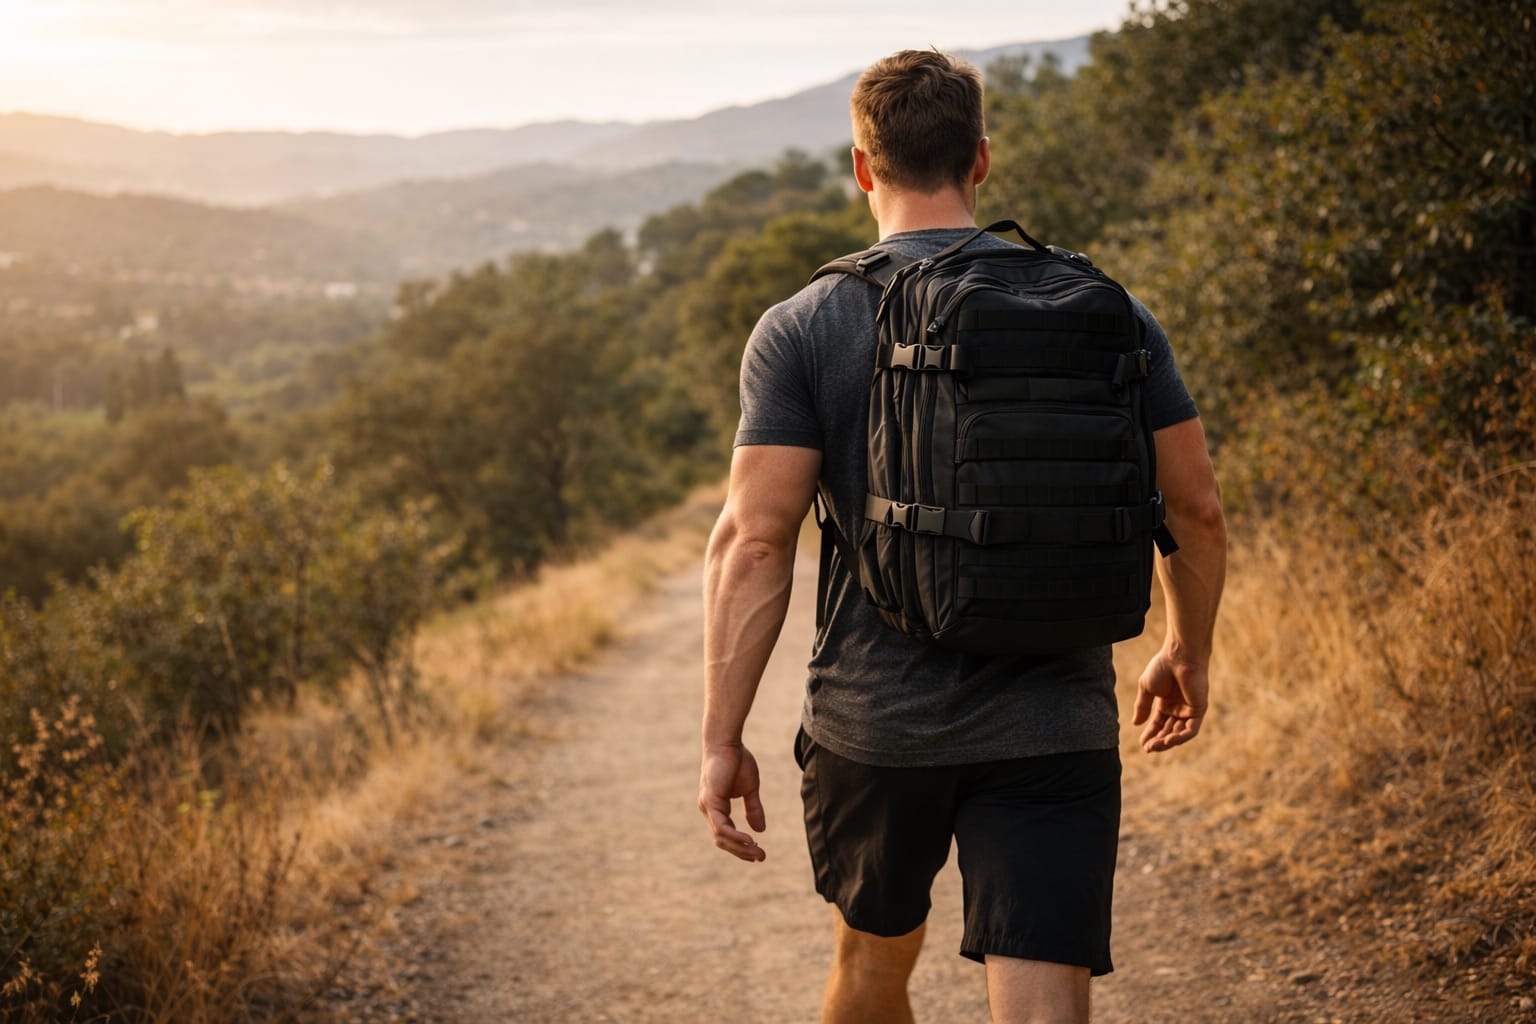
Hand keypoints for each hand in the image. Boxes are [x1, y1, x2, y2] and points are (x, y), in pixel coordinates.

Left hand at [698, 743, 766, 861]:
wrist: (727, 742)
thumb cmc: (737, 761)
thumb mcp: (750, 789)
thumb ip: (753, 809)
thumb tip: (760, 830)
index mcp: (716, 808)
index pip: (726, 834)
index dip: (741, 846)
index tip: (758, 853)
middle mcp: (709, 810)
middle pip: (722, 840)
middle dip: (742, 851)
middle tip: (760, 858)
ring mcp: (707, 806)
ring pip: (721, 837)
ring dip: (740, 847)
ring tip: (757, 853)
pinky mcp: (710, 800)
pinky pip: (721, 826)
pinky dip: (735, 836)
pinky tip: (749, 840)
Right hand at [1132, 650, 1208, 752]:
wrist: (1179, 657)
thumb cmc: (1163, 667)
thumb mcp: (1147, 688)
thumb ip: (1142, 706)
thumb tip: (1136, 724)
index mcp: (1166, 703)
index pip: (1158, 724)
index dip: (1150, 734)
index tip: (1142, 744)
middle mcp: (1178, 708)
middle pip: (1168, 731)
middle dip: (1158, 741)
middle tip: (1148, 748)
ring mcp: (1189, 710)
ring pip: (1179, 733)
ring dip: (1167, 742)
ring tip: (1155, 746)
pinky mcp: (1199, 710)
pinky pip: (1191, 730)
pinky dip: (1180, 737)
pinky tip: (1168, 740)